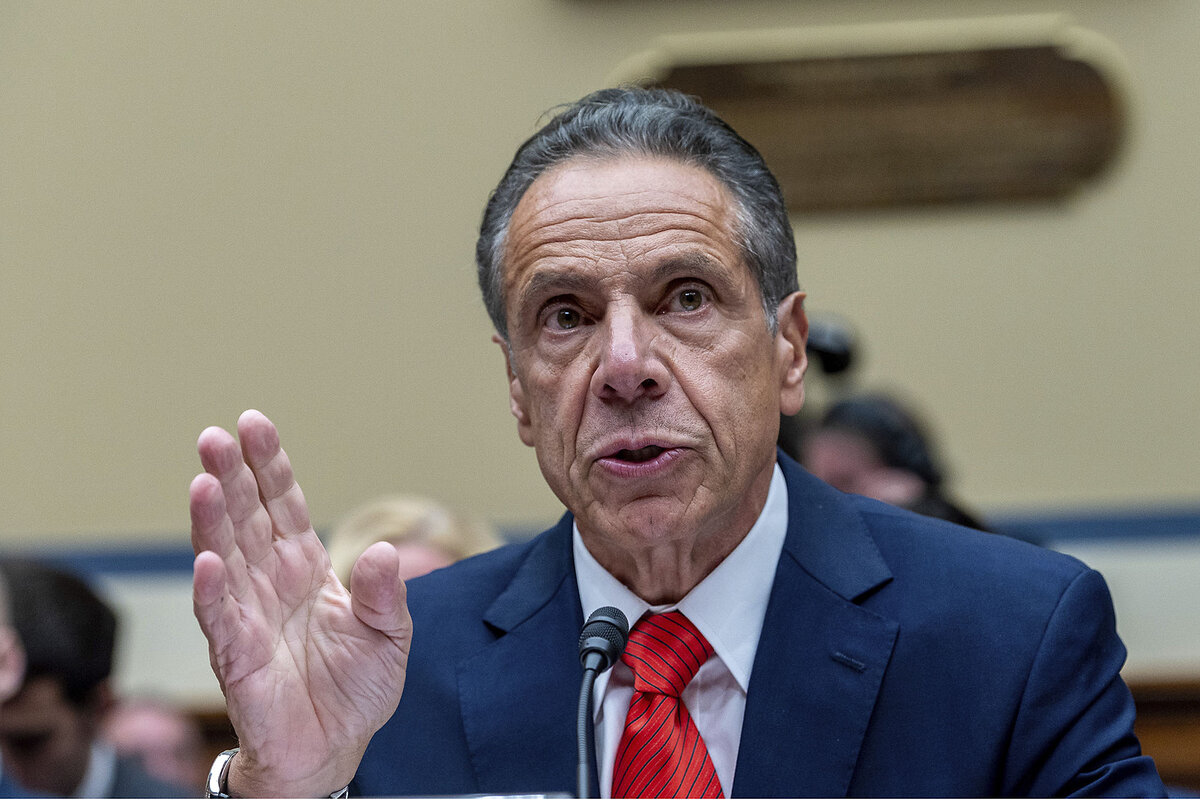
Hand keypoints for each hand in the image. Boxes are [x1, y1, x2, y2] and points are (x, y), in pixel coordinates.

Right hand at [190, 410, 411, 796]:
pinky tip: (206, 559)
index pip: (284, 505)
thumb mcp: (389, 635)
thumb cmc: (356, 688)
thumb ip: (386, 594)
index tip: (253, 423)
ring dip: (211, 521)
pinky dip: (212, 589)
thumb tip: (385, 550)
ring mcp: (249, 616)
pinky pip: (221, 618)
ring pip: (224, 558)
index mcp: (306, 567)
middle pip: (246, 520)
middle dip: (231, 477)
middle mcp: (271, 582)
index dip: (269, 465)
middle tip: (214, 437)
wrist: (332, 750)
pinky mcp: (236, 657)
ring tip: (203, 482)